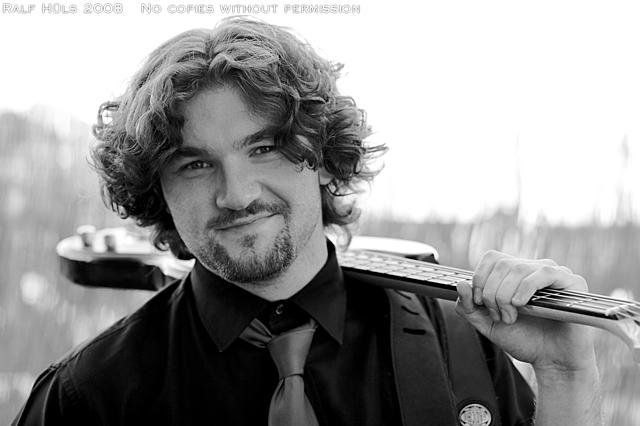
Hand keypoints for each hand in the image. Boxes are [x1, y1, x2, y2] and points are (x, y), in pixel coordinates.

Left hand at [455, 250, 595, 371]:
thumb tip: (461, 283)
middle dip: (492, 293)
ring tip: (510, 317)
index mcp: (514, 274)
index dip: (480, 278)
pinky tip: (520, 305)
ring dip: (506, 295)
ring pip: (518, 268)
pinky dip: (526, 288)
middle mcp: (533, 269)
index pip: (492, 258)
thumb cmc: (523, 340)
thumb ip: (468, 306)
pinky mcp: (571, 282)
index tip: (480, 303)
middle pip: (501, 264)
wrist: (552, 362)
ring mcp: (552, 274)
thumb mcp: (487, 324)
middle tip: (498, 316)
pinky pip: (545, 273)